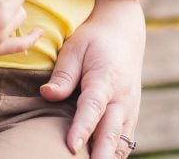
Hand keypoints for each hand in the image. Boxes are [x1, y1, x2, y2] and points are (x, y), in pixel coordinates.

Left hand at [41, 0, 143, 157]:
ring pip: (122, 141)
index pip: (92, 109)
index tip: (71, 146)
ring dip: (109, 156)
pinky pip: (125, 140)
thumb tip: (48, 94)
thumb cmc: (93, 40)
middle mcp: (122, 99)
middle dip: (100, 154)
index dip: (82, 128)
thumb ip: (63, 74)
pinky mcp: (130, 115)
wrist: (124, 32)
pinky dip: (115, 152)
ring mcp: (130, 109)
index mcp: (105, 80)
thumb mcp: (74, 48)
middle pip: (111, 133)